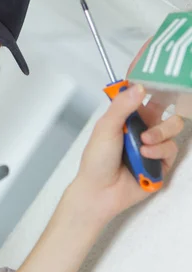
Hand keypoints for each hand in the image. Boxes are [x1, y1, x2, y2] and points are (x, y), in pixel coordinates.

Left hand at [75, 84, 183, 219]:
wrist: (100, 191)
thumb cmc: (97, 158)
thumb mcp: (105, 128)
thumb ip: (121, 107)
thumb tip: (140, 87)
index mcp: (127, 117)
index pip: (144, 96)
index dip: (154, 88)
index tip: (162, 81)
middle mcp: (143, 128)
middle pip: (166, 110)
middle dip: (164, 113)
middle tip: (150, 121)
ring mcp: (154, 144)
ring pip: (173, 128)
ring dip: (160, 134)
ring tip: (144, 144)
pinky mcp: (163, 162)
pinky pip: (172, 148)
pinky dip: (159, 151)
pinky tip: (146, 156)